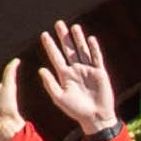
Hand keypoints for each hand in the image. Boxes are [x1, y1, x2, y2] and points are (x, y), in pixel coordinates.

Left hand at [37, 23, 120, 137]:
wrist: (95, 117)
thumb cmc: (75, 110)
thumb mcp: (59, 97)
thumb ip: (50, 84)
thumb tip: (41, 70)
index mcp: (65, 75)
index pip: (56, 57)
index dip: (50, 46)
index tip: (44, 34)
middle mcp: (76, 70)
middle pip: (69, 50)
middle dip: (64, 37)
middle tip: (58, 23)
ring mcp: (88, 70)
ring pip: (82, 50)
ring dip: (78, 39)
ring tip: (74, 27)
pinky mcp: (99, 73)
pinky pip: (96, 58)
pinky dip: (93, 49)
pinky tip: (90, 39)